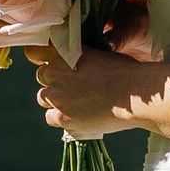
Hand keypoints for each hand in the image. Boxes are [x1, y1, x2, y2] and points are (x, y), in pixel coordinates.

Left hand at [28, 45, 146, 139]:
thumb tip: (77, 63)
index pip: (35, 53)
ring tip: (75, 101)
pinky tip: (75, 115)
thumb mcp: (100, 53)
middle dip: (54, 80)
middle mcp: (54, 72)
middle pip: (42, 76)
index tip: (53, 63)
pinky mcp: (63, 117)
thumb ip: (81, 57)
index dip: (42, 58)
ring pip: (43, 97)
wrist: (134, 94)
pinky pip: (50, 117)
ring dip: (55, 98)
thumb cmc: (124, 71)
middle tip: (74, 85)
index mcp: (63, 52)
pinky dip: (59, 116)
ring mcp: (57, 96)